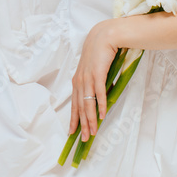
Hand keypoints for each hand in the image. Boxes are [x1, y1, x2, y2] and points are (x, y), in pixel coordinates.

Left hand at [69, 20, 118, 140]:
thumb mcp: (93, 70)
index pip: (74, 104)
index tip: (72, 132)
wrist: (104, 36)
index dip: (73, 119)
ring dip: (90, 120)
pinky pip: (98, 93)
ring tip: (92, 132)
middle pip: (79, 107)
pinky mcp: (97, 74)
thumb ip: (94, 83)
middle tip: (83, 139)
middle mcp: (79, 81)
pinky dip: (100, 105)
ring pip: (87, 104)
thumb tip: (100, 98)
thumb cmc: (99, 53)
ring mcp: (87, 78)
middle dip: (81, 125)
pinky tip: (102, 116)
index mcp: (77, 81)